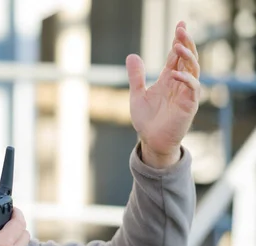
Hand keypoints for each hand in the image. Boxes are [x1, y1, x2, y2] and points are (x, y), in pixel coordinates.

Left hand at [126, 21, 199, 167]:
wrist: (151, 140)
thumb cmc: (146, 119)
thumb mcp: (137, 94)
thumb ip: (136, 76)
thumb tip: (131, 55)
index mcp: (168, 79)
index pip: (176, 56)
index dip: (178, 41)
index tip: (179, 25)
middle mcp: (179, 83)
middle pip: (187, 58)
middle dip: (186, 43)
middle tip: (181, 29)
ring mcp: (186, 93)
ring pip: (193, 69)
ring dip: (188, 57)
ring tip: (178, 46)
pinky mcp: (189, 105)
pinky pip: (193, 88)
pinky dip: (186, 79)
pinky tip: (176, 73)